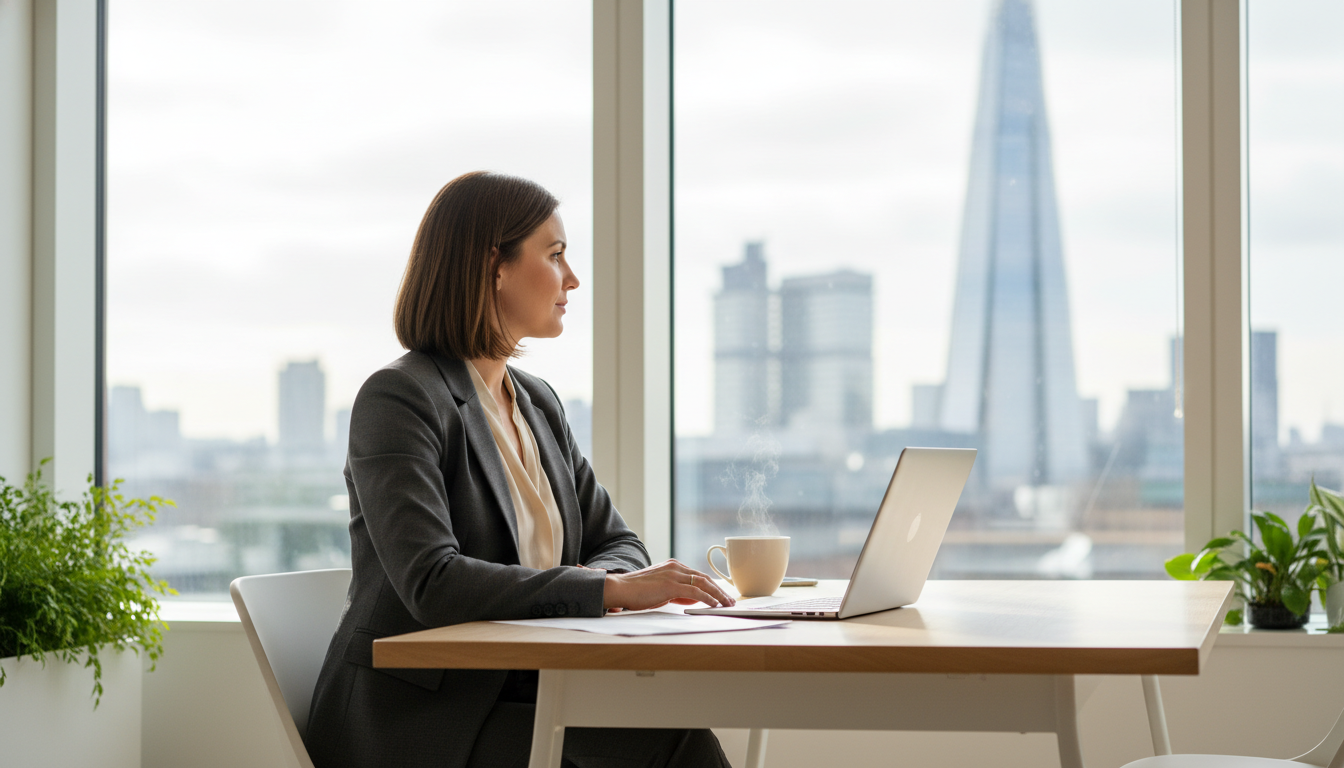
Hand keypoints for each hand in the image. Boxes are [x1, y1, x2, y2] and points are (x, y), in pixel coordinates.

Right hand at [602, 560, 735, 611]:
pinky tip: (714, 605)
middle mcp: (675, 567)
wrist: (620, 588)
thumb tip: (691, 599)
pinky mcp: (671, 585)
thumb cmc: (636, 591)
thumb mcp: (660, 590)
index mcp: (673, 566)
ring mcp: (674, 575)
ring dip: (718, 595)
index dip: (712, 585)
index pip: (697, 575)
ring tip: (727, 604)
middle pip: (704, 578)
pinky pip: (696, 592)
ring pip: (703, 583)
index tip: (721, 595)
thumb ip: (676, 592)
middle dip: (719, 590)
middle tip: (730, 600)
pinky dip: (708, 598)